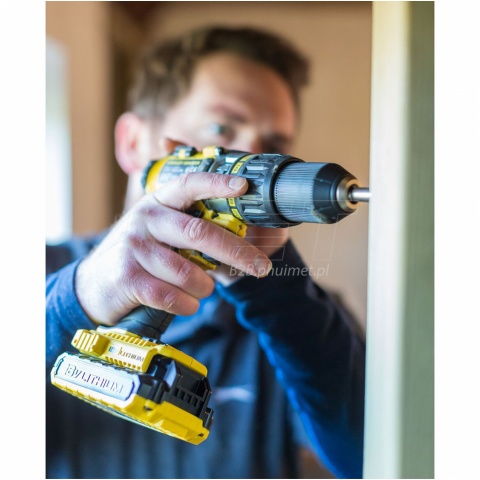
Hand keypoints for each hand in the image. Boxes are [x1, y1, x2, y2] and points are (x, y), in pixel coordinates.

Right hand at [75, 172, 272, 324]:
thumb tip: (239, 221)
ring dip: (205, 287)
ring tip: (201, 288)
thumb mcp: (158, 229)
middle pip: (199, 233)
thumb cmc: (140, 256)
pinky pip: (173, 296)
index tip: (243, 186)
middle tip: (261, 266)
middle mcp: (145, 220)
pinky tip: (186, 303)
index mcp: (158, 202)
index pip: (188, 184)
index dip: (216, 184)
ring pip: (189, 272)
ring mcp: (134, 248)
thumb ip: (189, 221)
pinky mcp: (128, 279)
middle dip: (236, 252)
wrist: (92, 285)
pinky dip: (188, 304)